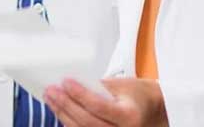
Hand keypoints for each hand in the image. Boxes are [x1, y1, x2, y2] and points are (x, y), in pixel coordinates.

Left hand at [43, 77, 167, 126]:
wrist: (152, 112)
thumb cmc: (136, 96)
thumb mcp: (122, 85)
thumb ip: (98, 87)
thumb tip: (71, 84)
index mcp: (129, 115)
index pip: (98, 106)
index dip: (79, 94)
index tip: (65, 82)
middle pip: (87, 121)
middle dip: (65, 105)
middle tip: (51, 90)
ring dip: (63, 114)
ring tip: (51, 99)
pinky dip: (69, 123)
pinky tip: (60, 111)